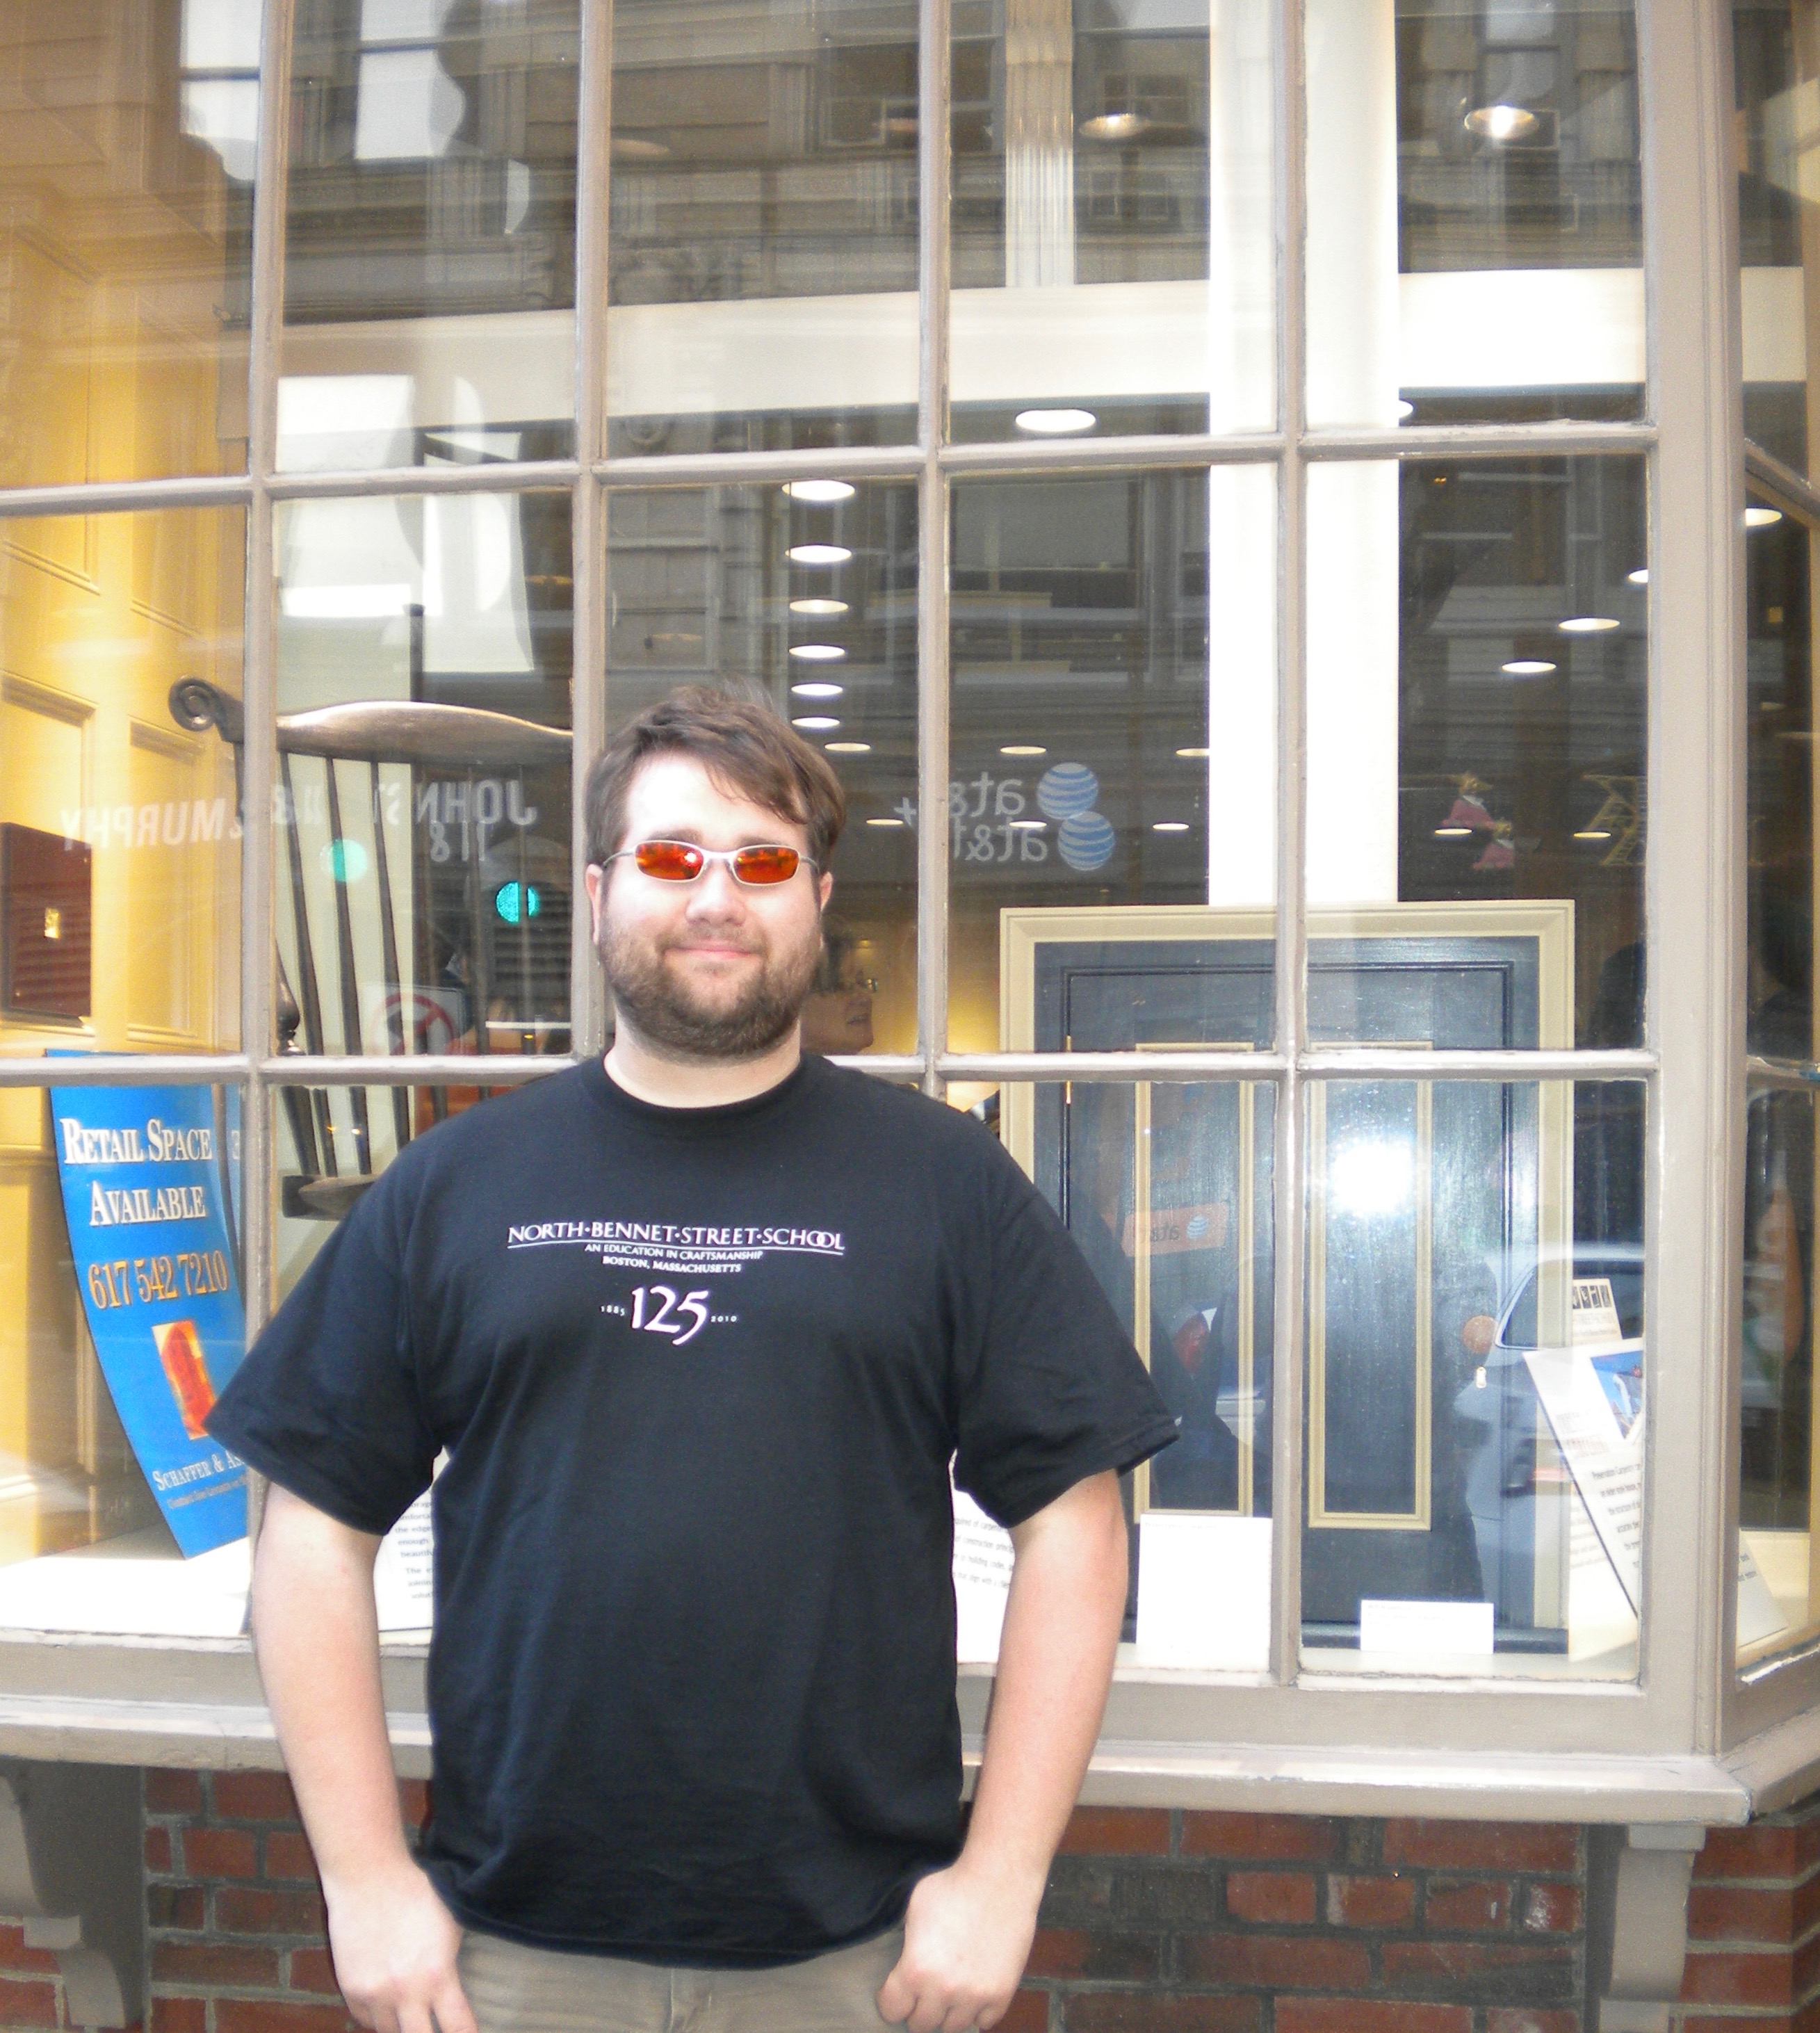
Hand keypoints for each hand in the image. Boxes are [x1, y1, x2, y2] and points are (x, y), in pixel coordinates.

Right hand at [323, 1857, 475, 2032]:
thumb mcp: (450, 1926)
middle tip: (434, 2028)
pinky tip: (388, 2008)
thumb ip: (451, 1965)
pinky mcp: (351, 1990)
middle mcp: (405, 1992)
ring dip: (402, 2028)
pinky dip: (378, 2019)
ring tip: (412, 2017)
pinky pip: (365, 2021)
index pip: (457, 2027)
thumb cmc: (418, 1893)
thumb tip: (458, 1993)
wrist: (369, 1878)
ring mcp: (375, 1995)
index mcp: (437, 1975)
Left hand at [876, 1860, 1040, 2032]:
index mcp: (915, 1970)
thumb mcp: (914, 1907)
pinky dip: (978, 2012)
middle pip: (921, 2025)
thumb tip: (904, 1958)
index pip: (892, 2011)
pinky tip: (974, 1994)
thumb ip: (906, 1941)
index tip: (897, 1992)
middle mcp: (943, 1990)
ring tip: (951, 1993)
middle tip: (925, 1992)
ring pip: (952, 2028)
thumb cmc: (953, 1885)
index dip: (892, 2001)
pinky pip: (984, 2023)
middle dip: (920, 2008)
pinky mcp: (1001, 1994)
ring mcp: (974, 1996)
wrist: (1000, 1879)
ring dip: (949, 2013)